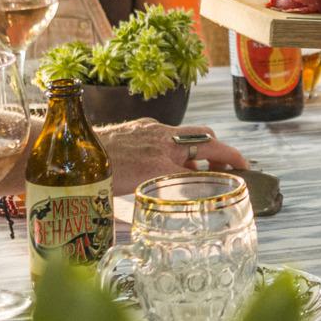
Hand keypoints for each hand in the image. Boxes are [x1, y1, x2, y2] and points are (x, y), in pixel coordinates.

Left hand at [98, 118, 248, 192]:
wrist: (75, 154)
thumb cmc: (98, 179)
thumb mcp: (134, 194)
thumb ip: (162, 193)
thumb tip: (181, 195)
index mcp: (162, 163)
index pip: (206, 161)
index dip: (231, 164)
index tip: (245, 170)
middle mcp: (162, 142)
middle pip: (206, 138)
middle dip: (223, 151)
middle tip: (230, 167)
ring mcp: (152, 130)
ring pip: (188, 134)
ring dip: (199, 149)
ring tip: (200, 169)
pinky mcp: (142, 125)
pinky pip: (168, 133)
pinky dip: (176, 145)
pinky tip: (168, 160)